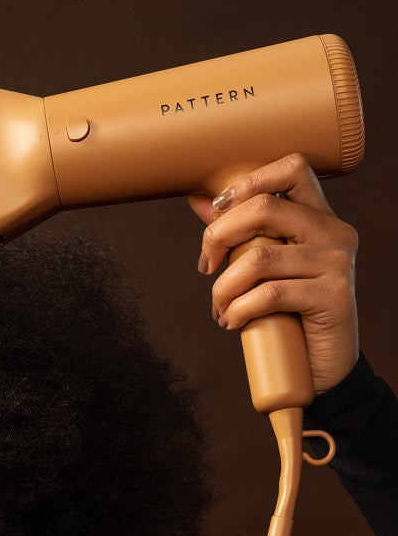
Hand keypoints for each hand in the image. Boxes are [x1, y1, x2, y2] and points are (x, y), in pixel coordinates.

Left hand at [188, 153, 358, 394]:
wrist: (324, 367)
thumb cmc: (288, 315)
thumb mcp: (263, 270)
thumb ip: (239, 233)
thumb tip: (199, 200)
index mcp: (319, 218)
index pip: (292, 168)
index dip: (247, 183)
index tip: (216, 216)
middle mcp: (334, 232)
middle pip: (265, 207)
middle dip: (218, 236)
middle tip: (206, 268)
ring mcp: (337, 263)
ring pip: (259, 258)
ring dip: (223, 288)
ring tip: (220, 309)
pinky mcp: (334, 296)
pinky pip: (270, 294)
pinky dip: (239, 310)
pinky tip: (233, 323)